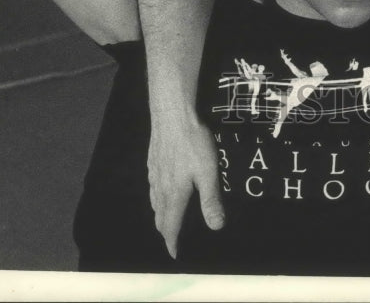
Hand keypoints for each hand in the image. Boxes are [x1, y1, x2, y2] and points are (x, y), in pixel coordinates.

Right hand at [147, 109, 225, 257]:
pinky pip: (152, 187)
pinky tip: (161, 190)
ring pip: (155, 202)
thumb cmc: (193, 143)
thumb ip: (211, 200)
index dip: (172, 241)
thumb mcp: (208, 172)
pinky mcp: (153, 161)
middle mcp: (161, 188)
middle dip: (165, 231)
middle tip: (171, 239)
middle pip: (160, 217)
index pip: (171, 225)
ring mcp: (154, 174)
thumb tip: (216, 227)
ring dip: (160, 215)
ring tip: (166, 220)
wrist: (172, 115)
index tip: (174, 254)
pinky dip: (157, 197)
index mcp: (175, 194)